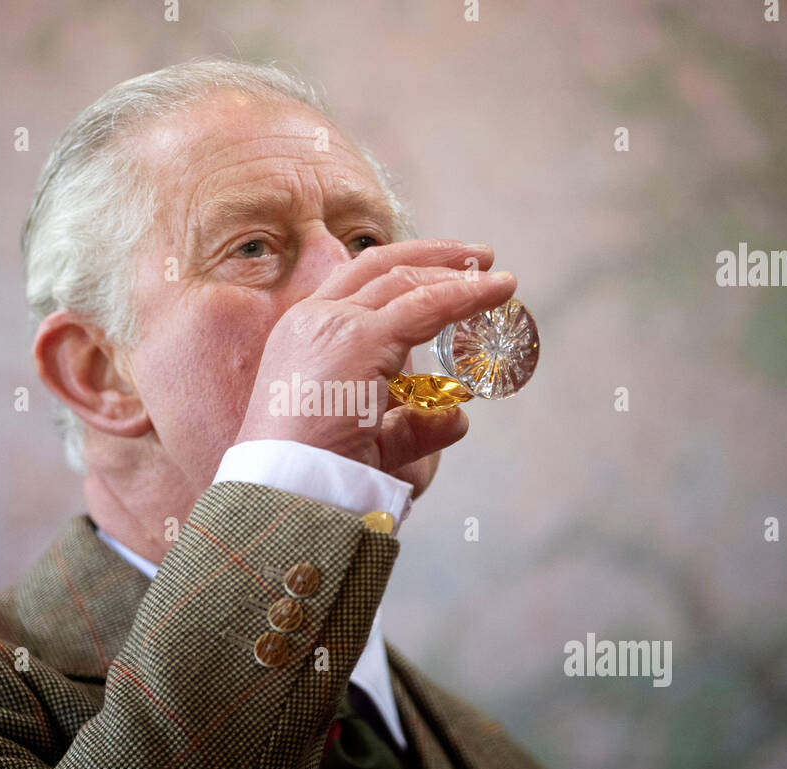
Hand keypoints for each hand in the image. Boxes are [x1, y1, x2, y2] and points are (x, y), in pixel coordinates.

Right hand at [233, 239, 516, 495]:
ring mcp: (332, 325)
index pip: (356, 284)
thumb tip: (459, 415)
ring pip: (403, 282)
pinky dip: (465, 295)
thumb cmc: (320, 477)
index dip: (404, 269)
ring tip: (498, 277)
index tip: (446, 271)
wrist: (288, 494)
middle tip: (480, 258)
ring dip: (455, 274)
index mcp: (302, 336)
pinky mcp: (358, 340)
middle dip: (432, 257)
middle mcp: (312, 320)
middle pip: (378, 267)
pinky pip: (425, 306)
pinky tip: (496, 292)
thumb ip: (411, 425)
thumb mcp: (373, 442)